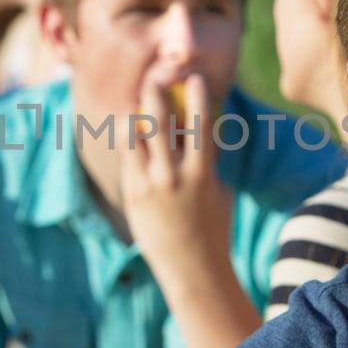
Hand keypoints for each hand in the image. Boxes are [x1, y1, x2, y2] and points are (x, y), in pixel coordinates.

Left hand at [121, 73, 233, 278]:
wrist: (193, 268)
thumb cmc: (213, 229)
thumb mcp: (219, 191)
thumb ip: (207, 162)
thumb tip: (197, 136)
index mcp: (203, 172)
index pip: (200, 124)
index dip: (196, 98)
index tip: (193, 79)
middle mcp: (174, 175)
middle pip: (159, 123)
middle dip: (155, 96)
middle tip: (153, 78)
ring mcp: (151, 185)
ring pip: (135, 137)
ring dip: (135, 117)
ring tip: (135, 106)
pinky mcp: (134, 194)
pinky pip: (128, 158)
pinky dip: (130, 143)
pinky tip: (130, 134)